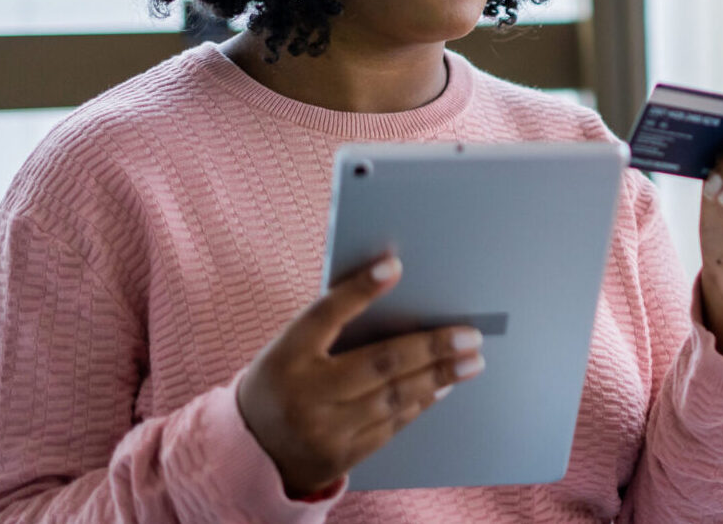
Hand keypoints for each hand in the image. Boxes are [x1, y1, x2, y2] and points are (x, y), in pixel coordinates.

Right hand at [237, 255, 485, 498]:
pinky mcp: (340, 456)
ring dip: (438, 376)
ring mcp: (323, 430)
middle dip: (431, 347)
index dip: (360, 289)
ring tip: (470, 361)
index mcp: (285, 354)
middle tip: (469, 335)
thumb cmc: (282, 381)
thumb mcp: (290, 347)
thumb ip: (332, 323)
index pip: (325, 313)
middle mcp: (303, 393)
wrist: (251, 450)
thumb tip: (393, 288)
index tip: (396, 266)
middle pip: (378, 363)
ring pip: (393, 397)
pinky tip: (443, 386)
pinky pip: (391, 426)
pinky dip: (421, 403)